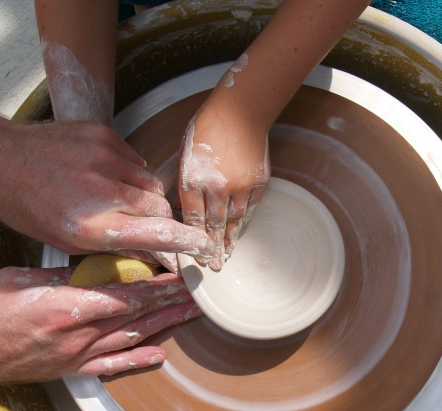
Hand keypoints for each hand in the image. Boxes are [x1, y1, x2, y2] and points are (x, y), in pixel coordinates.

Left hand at [0, 120, 218, 268]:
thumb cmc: (27, 207)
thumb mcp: (67, 241)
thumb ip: (113, 244)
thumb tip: (151, 251)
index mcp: (92, 226)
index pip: (158, 234)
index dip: (188, 243)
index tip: (205, 249)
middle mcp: (103, 191)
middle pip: (160, 208)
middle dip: (162, 220)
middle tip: (148, 228)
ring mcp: (105, 159)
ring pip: (150, 184)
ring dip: (145, 197)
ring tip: (118, 201)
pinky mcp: (104, 136)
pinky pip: (136, 161)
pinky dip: (130, 174)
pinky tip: (106, 178)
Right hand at [0, 266, 199, 389]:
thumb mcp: (16, 278)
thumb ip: (59, 275)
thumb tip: (93, 265)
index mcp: (64, 307)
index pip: (126, 295)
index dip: (159, 286)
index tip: (183, 275)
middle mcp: (75, 336)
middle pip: (136, 317)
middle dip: (171, 303)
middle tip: (201, 293)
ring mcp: (73, 357)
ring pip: (130, 339)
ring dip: (164, 327)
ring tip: (191, 315)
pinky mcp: (66, 371)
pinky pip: (109, 367)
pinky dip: (136, 362)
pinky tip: (159, 356)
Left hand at [178, 102, 269, 269]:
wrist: (241, 111)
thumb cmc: (207, 129)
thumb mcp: (185, 154)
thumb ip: (184, 184)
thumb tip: (183, 209)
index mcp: (193, 179)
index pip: (192, 219)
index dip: (192, 240)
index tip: (192, 256)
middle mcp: (217, 187)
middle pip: (214, 226)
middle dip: (213, 249)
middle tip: (214, 267)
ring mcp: (240, 186)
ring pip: (234, 221)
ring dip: (229, 241)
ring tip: (227, 256)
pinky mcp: (258, 182)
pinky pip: (250, 209)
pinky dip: (243, 222)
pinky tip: (238, 233)